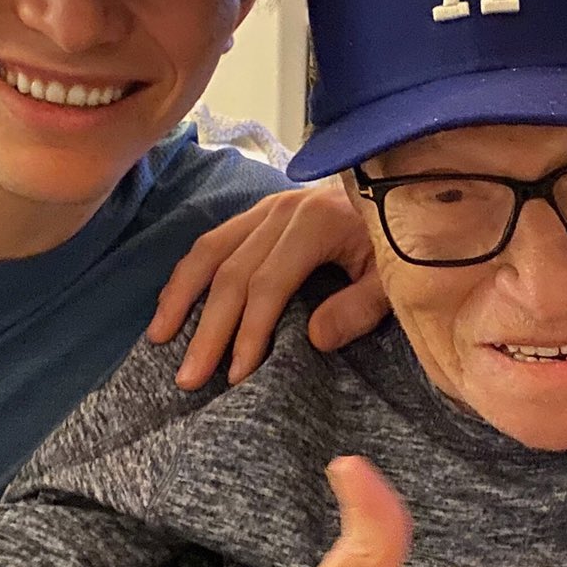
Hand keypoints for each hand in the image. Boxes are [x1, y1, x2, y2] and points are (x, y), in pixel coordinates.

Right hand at [148, 183, 387, 388]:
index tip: (237, 375)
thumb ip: (359, 307)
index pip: (269, 284)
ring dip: (182, 297)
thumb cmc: (401, 241)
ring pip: (211, 251)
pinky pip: (215, 240)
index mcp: (317, 222)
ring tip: (160, 340)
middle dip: (209, 330)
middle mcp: (284, 210)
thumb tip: (314, 339)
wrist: (406, 188)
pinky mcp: (261, 210)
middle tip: (189, 378)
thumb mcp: (394, 277)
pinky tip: (172, 303)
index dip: (249, 331)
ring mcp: (268, 207)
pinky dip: (190, 273)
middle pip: (232, 273)